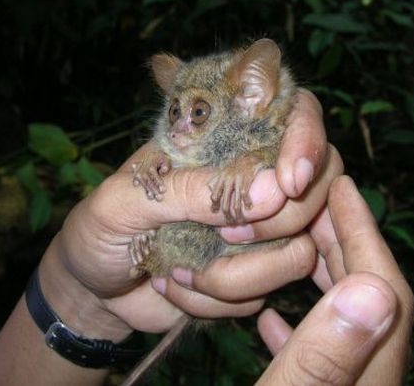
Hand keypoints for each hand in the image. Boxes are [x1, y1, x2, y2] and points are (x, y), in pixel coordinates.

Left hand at [39, 89, 340, 340]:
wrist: (92, 292)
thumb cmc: (98, 231)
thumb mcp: (125, 201)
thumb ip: (190, 190)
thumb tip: (271, 192)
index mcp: (221, 140)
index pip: (294, 113)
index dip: (307, 140)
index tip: (291, 182)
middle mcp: (250, 179)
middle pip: (321, 184)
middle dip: (280, 221)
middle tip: (224, 236)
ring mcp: (258, 229)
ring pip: (300, 250)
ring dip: (238, 274)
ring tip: (179, 270)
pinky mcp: (253, 274)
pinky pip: (268, 292)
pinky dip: (219, 300)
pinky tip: (178, 286)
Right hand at [256, 176, 413, 384]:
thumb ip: (326, 354)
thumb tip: (372, 289)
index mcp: (370, 376)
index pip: (380, 289)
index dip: (362, 233)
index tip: (342, 187)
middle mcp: (370, 379)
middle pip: (368, 297)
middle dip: (343, 242)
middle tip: (314, 200)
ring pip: (348, 321)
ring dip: (324, 276)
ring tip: (295, 243)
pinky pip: (324, 352)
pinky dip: (302, 325)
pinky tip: (269, 318)